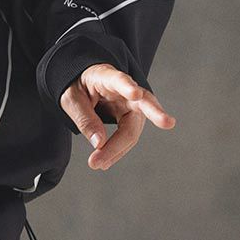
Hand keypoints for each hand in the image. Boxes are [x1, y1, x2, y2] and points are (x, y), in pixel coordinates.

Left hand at [59, 63, 175, 171]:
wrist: (84, 85)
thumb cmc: (78, 87)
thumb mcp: (71, 99)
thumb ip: (84, 118)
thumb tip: (99, 143)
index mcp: (107, 77)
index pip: (120, 80)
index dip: (127, 86)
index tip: (135, 93)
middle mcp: (126, 90)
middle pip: (144, 102)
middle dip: (156, 113)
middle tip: (168, 123)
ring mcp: (132, 105)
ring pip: (134, 128)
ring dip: (118, 148)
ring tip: (97, 163)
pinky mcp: (132, 118)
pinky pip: (128, 136)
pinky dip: (116, 151)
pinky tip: (104, 162)